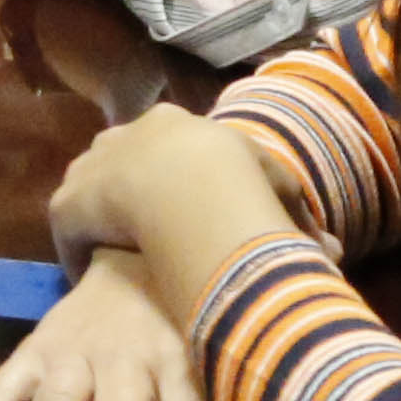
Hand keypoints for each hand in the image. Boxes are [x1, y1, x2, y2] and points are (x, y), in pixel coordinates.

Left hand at [41, 101, 287, 272]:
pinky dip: (80, 253)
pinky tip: (94, 276)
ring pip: (92, 193)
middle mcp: (123, 136)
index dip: (174, 175)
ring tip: (119, 254)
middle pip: (120, 162)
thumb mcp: (278, 187)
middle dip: (130, 190)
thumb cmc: (237, 179)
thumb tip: (333, 251)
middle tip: (148, 230)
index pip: (165, 144)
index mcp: (170, 123)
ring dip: (102, 218)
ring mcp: (90, 169)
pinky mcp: (68, 204)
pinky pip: (71, 232)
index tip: (185, 205)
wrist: (185, 187)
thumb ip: (298, 214)